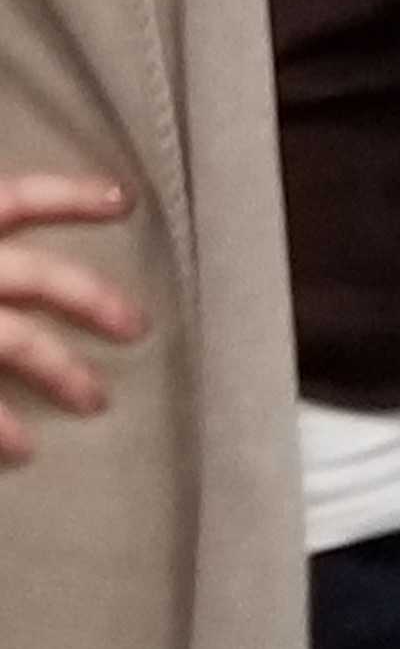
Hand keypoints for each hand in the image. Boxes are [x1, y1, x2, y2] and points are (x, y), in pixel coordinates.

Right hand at [0, 176, 145, 466]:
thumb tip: (21, 251)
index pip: (16, 199)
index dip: (71, 197)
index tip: (124, 201)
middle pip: (36, 276)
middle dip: (93, 299)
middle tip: (138, 326)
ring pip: (14, 342)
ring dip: (60, 372)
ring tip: (97, 400)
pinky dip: (0, 427)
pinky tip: (24, 450)